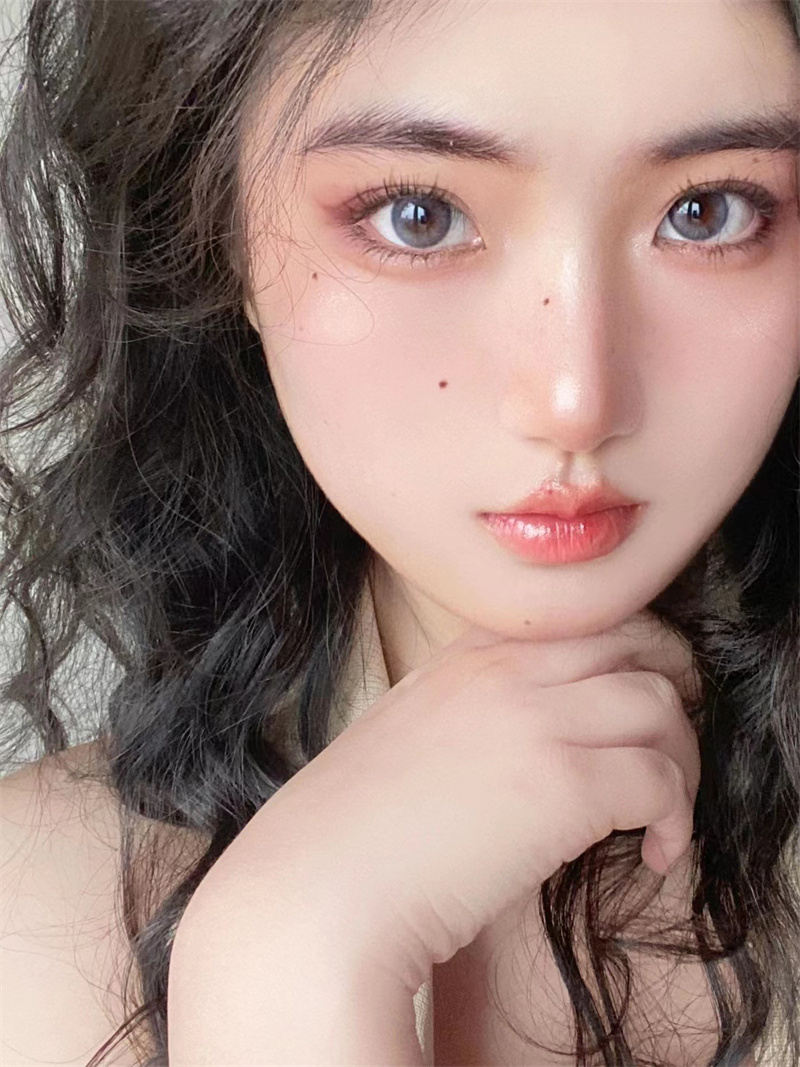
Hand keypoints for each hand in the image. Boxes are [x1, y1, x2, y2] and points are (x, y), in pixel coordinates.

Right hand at [198, 608, 701, 999]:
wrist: (321, 884)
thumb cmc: (356, 828)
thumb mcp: (411, 731)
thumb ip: (472, 709)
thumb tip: (532, 734)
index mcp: (469, 654)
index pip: (584, 620)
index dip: (629, 659)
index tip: (635, 708)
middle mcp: (507, 670)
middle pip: (640, 644)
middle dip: (673, 693)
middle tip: (666, 751)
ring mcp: (538, 719)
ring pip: (662, 708)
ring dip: (681, 763)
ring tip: (660, 817)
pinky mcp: (564, 785)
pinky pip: (660, 781)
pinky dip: (675, 820)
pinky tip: (651, 854)